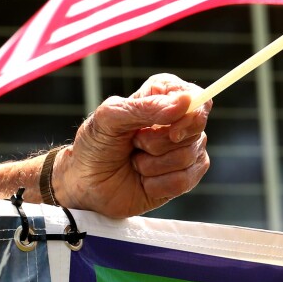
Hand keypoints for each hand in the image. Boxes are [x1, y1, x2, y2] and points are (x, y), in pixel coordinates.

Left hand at [55, 73, 210, 217]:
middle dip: (160, 142)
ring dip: (154, 165)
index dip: (191, 114)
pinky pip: (186, 180)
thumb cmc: (95, 145)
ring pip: (190, 156)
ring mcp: (182, 150)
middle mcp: (176, 121)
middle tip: (135, 144)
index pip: (196, 96)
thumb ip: (145, 108)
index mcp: (160, 96)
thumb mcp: (109, 118)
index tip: (172, 130)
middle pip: (196, 129)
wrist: (86, 185)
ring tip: (134, 161)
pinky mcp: (183, 177)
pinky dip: (159, 184)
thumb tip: (184, 102)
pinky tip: (144, 180)